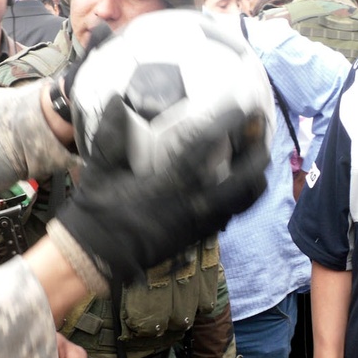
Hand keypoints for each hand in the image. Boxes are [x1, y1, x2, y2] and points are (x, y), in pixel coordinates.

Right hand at [57, 96, 269, 281]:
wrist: (97, 257)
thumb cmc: (96, 212)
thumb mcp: (99, 170)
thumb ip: (110, 136)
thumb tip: (116, 100)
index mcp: (167, 185)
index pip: (205, 151)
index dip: (227, 127)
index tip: (241, 107)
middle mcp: (191, 205)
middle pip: (242, 180)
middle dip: (258, 154)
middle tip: (261, 130)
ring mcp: (198, 223)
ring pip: (242, 201)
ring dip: (255, 176)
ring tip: (258, 156)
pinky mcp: (198, 236)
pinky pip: (230, 215)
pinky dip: (239, 197)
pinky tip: (237, 183)